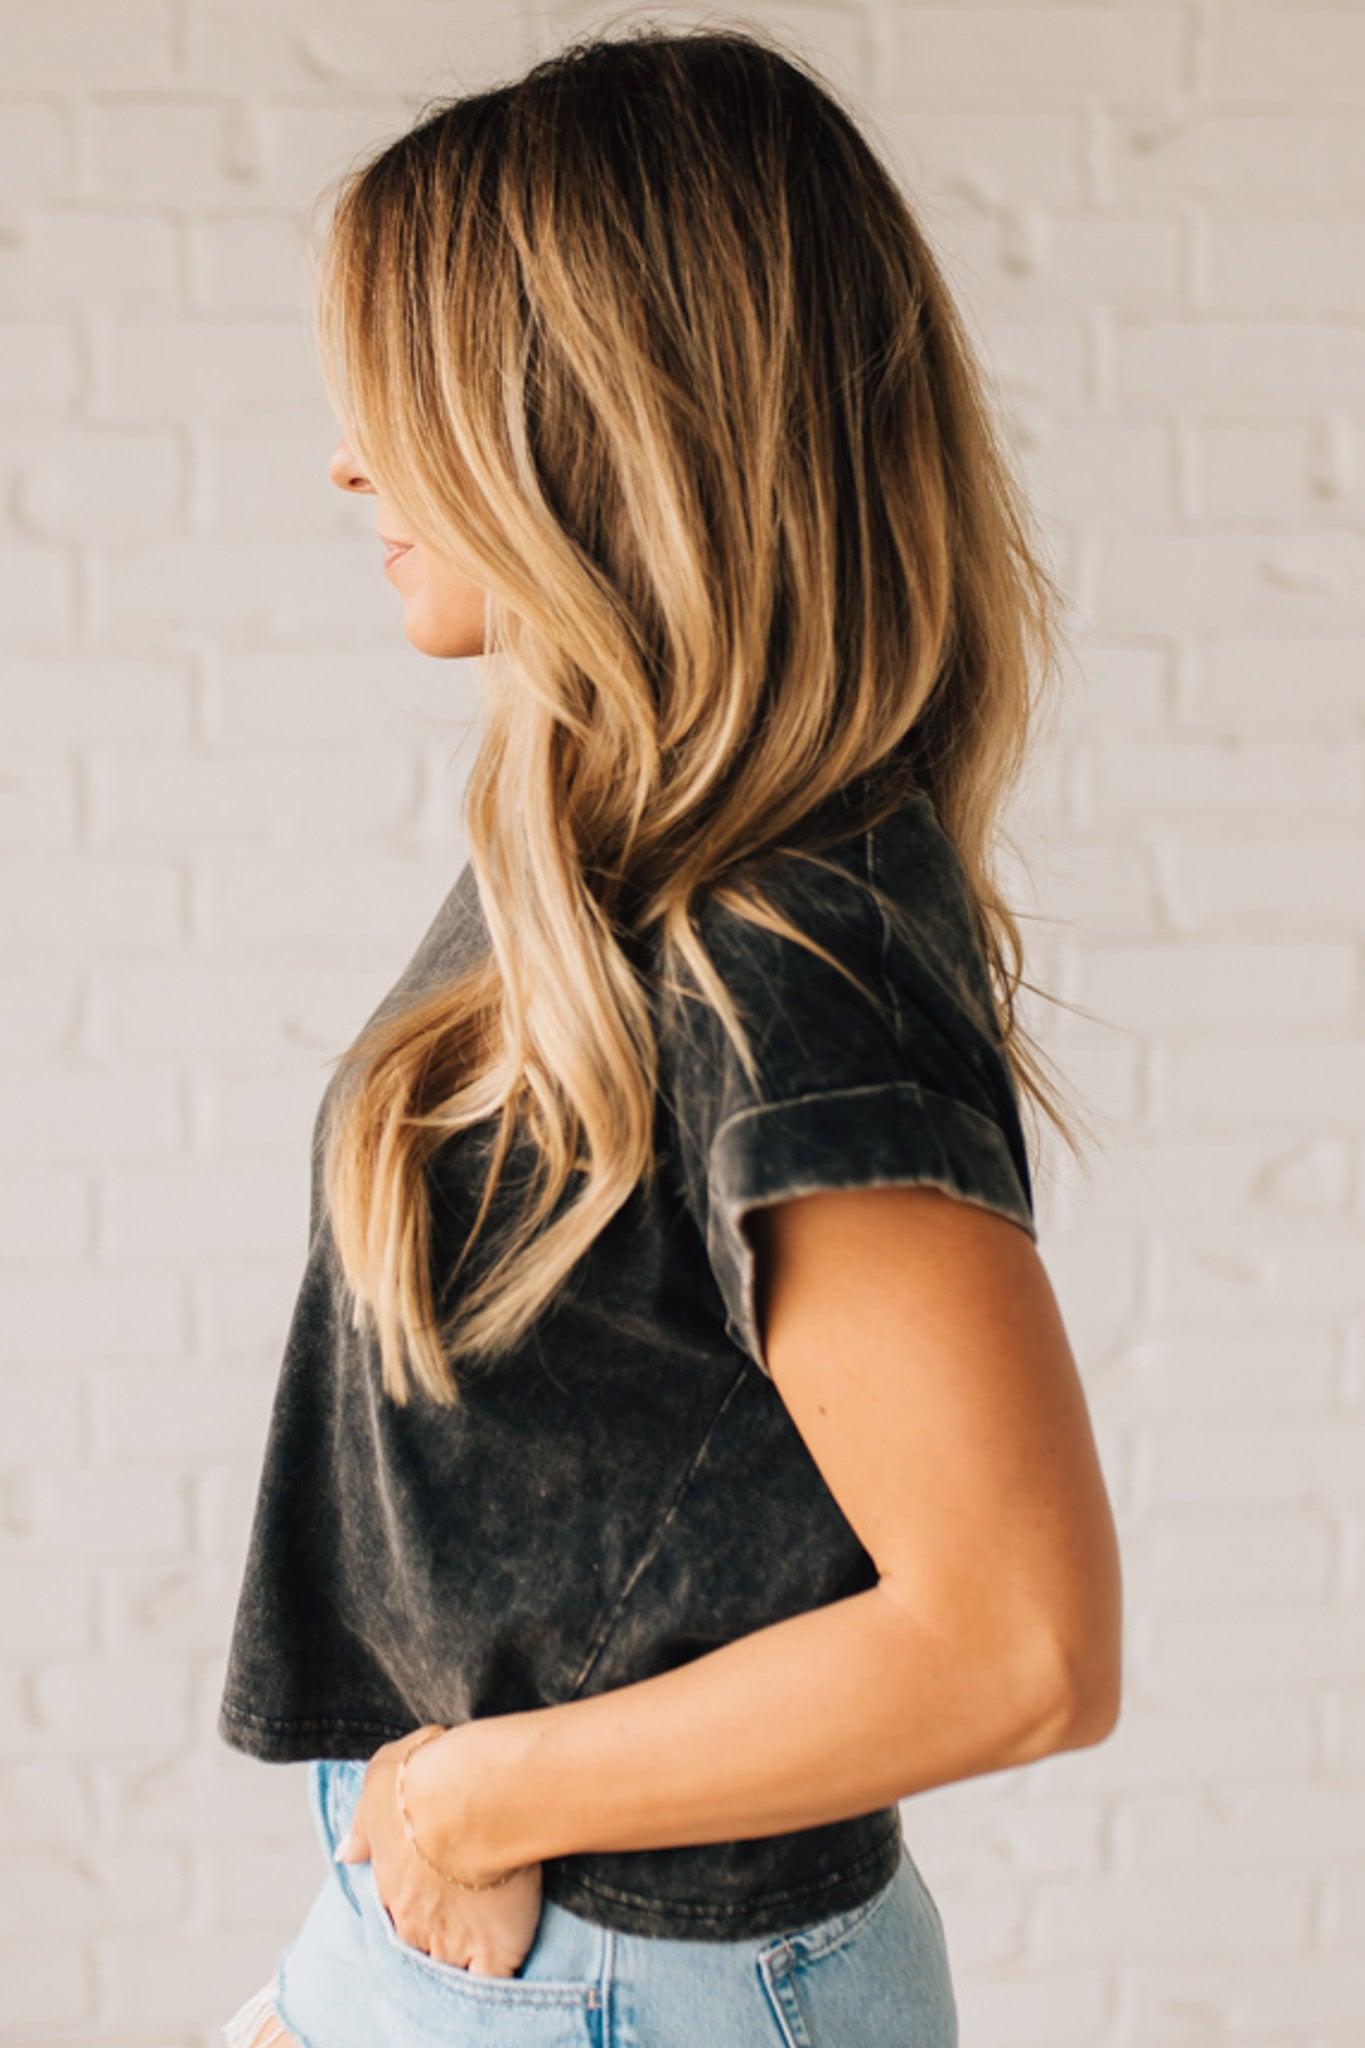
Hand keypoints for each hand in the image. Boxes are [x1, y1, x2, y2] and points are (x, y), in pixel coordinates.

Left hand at [334, 1723, 545, 1977]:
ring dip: (465, 1958)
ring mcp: (453, 1940)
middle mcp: (415, 1922)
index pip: (398, 1910)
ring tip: (486, 1942)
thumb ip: (365, 1823)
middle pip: (422, 1944)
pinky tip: (508, 1965)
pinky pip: (492, 1982)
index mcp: (390, 1884)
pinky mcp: (495, 1949)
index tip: (432, 1891)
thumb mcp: (381, 1781)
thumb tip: (347, 1853)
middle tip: (463, 1915)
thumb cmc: (424, 1778)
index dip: (416, 1904)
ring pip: (453, 1968)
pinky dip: (497, 1980)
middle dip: (438, 1935)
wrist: (470, 1794)